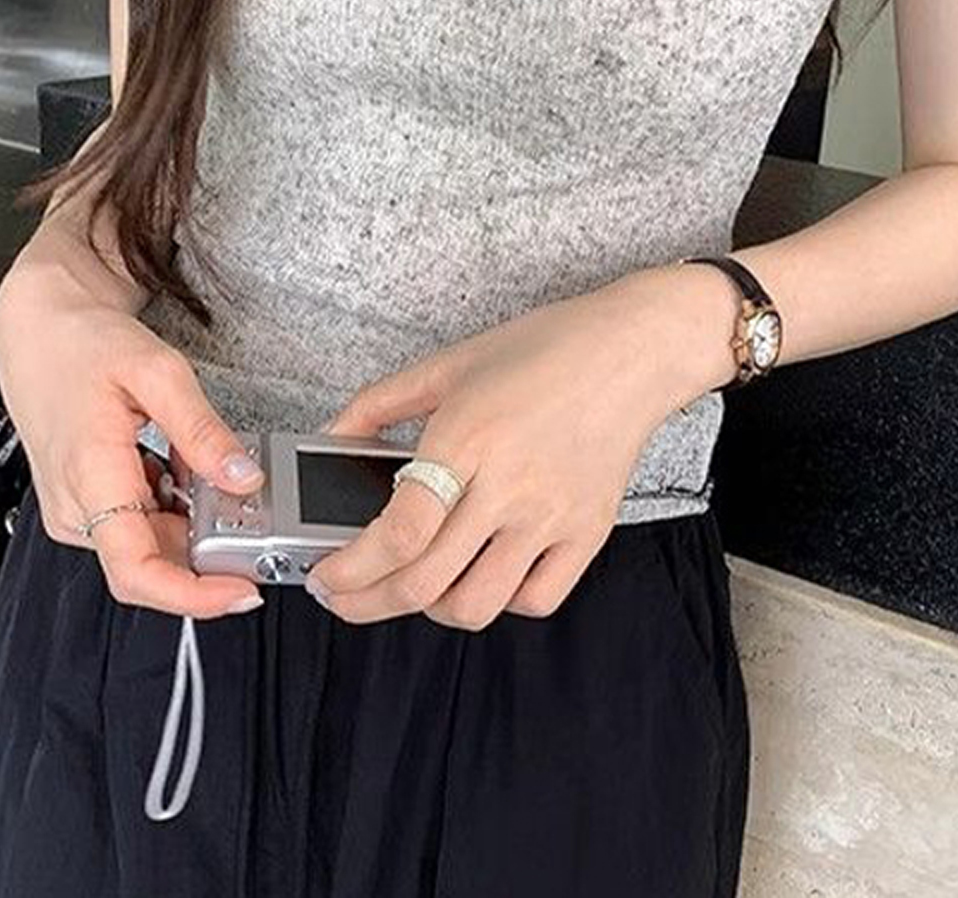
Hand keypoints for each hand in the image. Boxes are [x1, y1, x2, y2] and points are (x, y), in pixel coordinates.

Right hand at [0, 268, 266, 617]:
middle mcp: (75, 508)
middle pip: (153, 563)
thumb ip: (203, 431)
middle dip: (207, 549)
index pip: (138, 571)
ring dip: (191, 523)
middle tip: (247, 508)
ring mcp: (75, 511)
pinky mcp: (82, 506)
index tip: (241, 591)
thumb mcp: (159, 372)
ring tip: (207, 469)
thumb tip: (243, 478)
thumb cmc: (84, 344)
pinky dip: (172, 508)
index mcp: (90, 478)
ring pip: (149, 545)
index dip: (193, 596)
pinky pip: (137, 527)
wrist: (39, 330)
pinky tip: (182, 469)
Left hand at [304, 266, 723, 628]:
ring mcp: (552, 516)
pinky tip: (481, 574)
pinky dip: (499, 602)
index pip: (399, 532)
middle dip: (367, 603)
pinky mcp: (588, 534)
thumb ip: (381, 402)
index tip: (326, 575)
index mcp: (466, 437)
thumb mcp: (450, 363)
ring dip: (430, 608)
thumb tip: (330, 438)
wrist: (632, 350)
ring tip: (413, 586)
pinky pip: (535, 599)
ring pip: (477, 604)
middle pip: (425, 581)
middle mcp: (508, 485)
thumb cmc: (544, 349)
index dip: (351, 568)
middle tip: (345, 597)